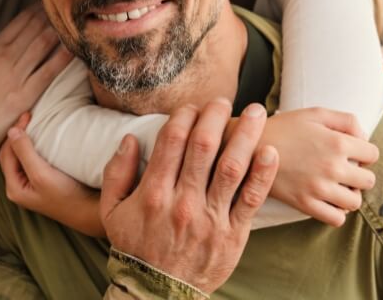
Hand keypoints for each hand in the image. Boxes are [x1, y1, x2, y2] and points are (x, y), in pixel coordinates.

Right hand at [0, 5, 72, 191]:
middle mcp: (2, 58)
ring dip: (61, 31)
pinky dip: (63, 57)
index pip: (20, 21)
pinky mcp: (22, 97)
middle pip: (35, 28)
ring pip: (43, 44)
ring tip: (77, 24)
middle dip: (54, 16)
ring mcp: (13, 77)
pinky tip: (75, 49)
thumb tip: (12, 43)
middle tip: (71, 9)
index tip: (53, 5)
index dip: (40, 10)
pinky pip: (48, 72)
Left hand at [0, 113, 103, 236]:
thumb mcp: (41, 174)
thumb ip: (25, 153)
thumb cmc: (67, 196)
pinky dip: (34, 146)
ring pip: (21, 156)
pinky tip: (43, 138)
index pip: (6, 153)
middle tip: (29, 116)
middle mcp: (19, 186)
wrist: (90, 211)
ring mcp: (31, 185)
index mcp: (13, 187)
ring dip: (26, 139)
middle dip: (17, 134)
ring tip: (34, 123)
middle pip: (11, 154)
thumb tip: (12, 131)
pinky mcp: (43, 182)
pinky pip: (32, 159)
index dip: (14, 132)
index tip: (28, 115)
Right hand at [101, 100, 277, 294]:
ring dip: (246, 135)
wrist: (158, 292)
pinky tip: (270, 152)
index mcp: (153, 193)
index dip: (185, 116)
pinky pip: (251, 199)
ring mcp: (210, 219)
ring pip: (231, 167)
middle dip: (216, 116)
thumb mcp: (111, 212)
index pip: (172, 141)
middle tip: (224, 101)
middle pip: (203, 146)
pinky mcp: (233, 234)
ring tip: (258, 112)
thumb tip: (129, 139)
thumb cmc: (135, 247)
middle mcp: (182, 202)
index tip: (193, 106)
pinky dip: (263, 174)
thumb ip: (116, 173)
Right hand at [262, 108, 377, 226]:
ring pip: (355, 202)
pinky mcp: (305, 204)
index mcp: (337, 142)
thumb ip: (346, 120)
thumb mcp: (315, 113)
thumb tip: (364, 137)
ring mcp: (319, 188)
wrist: (248, 147)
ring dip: (349, 194)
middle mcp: (332, 167)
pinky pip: (337, 219)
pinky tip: (326, 200)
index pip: (373, 154)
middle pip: (368, 181)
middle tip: (342, 169)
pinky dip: (336, 212)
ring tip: (335, 186)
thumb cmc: (283, 128)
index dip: (363, 152)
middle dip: (359, 174)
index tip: (350, 152)